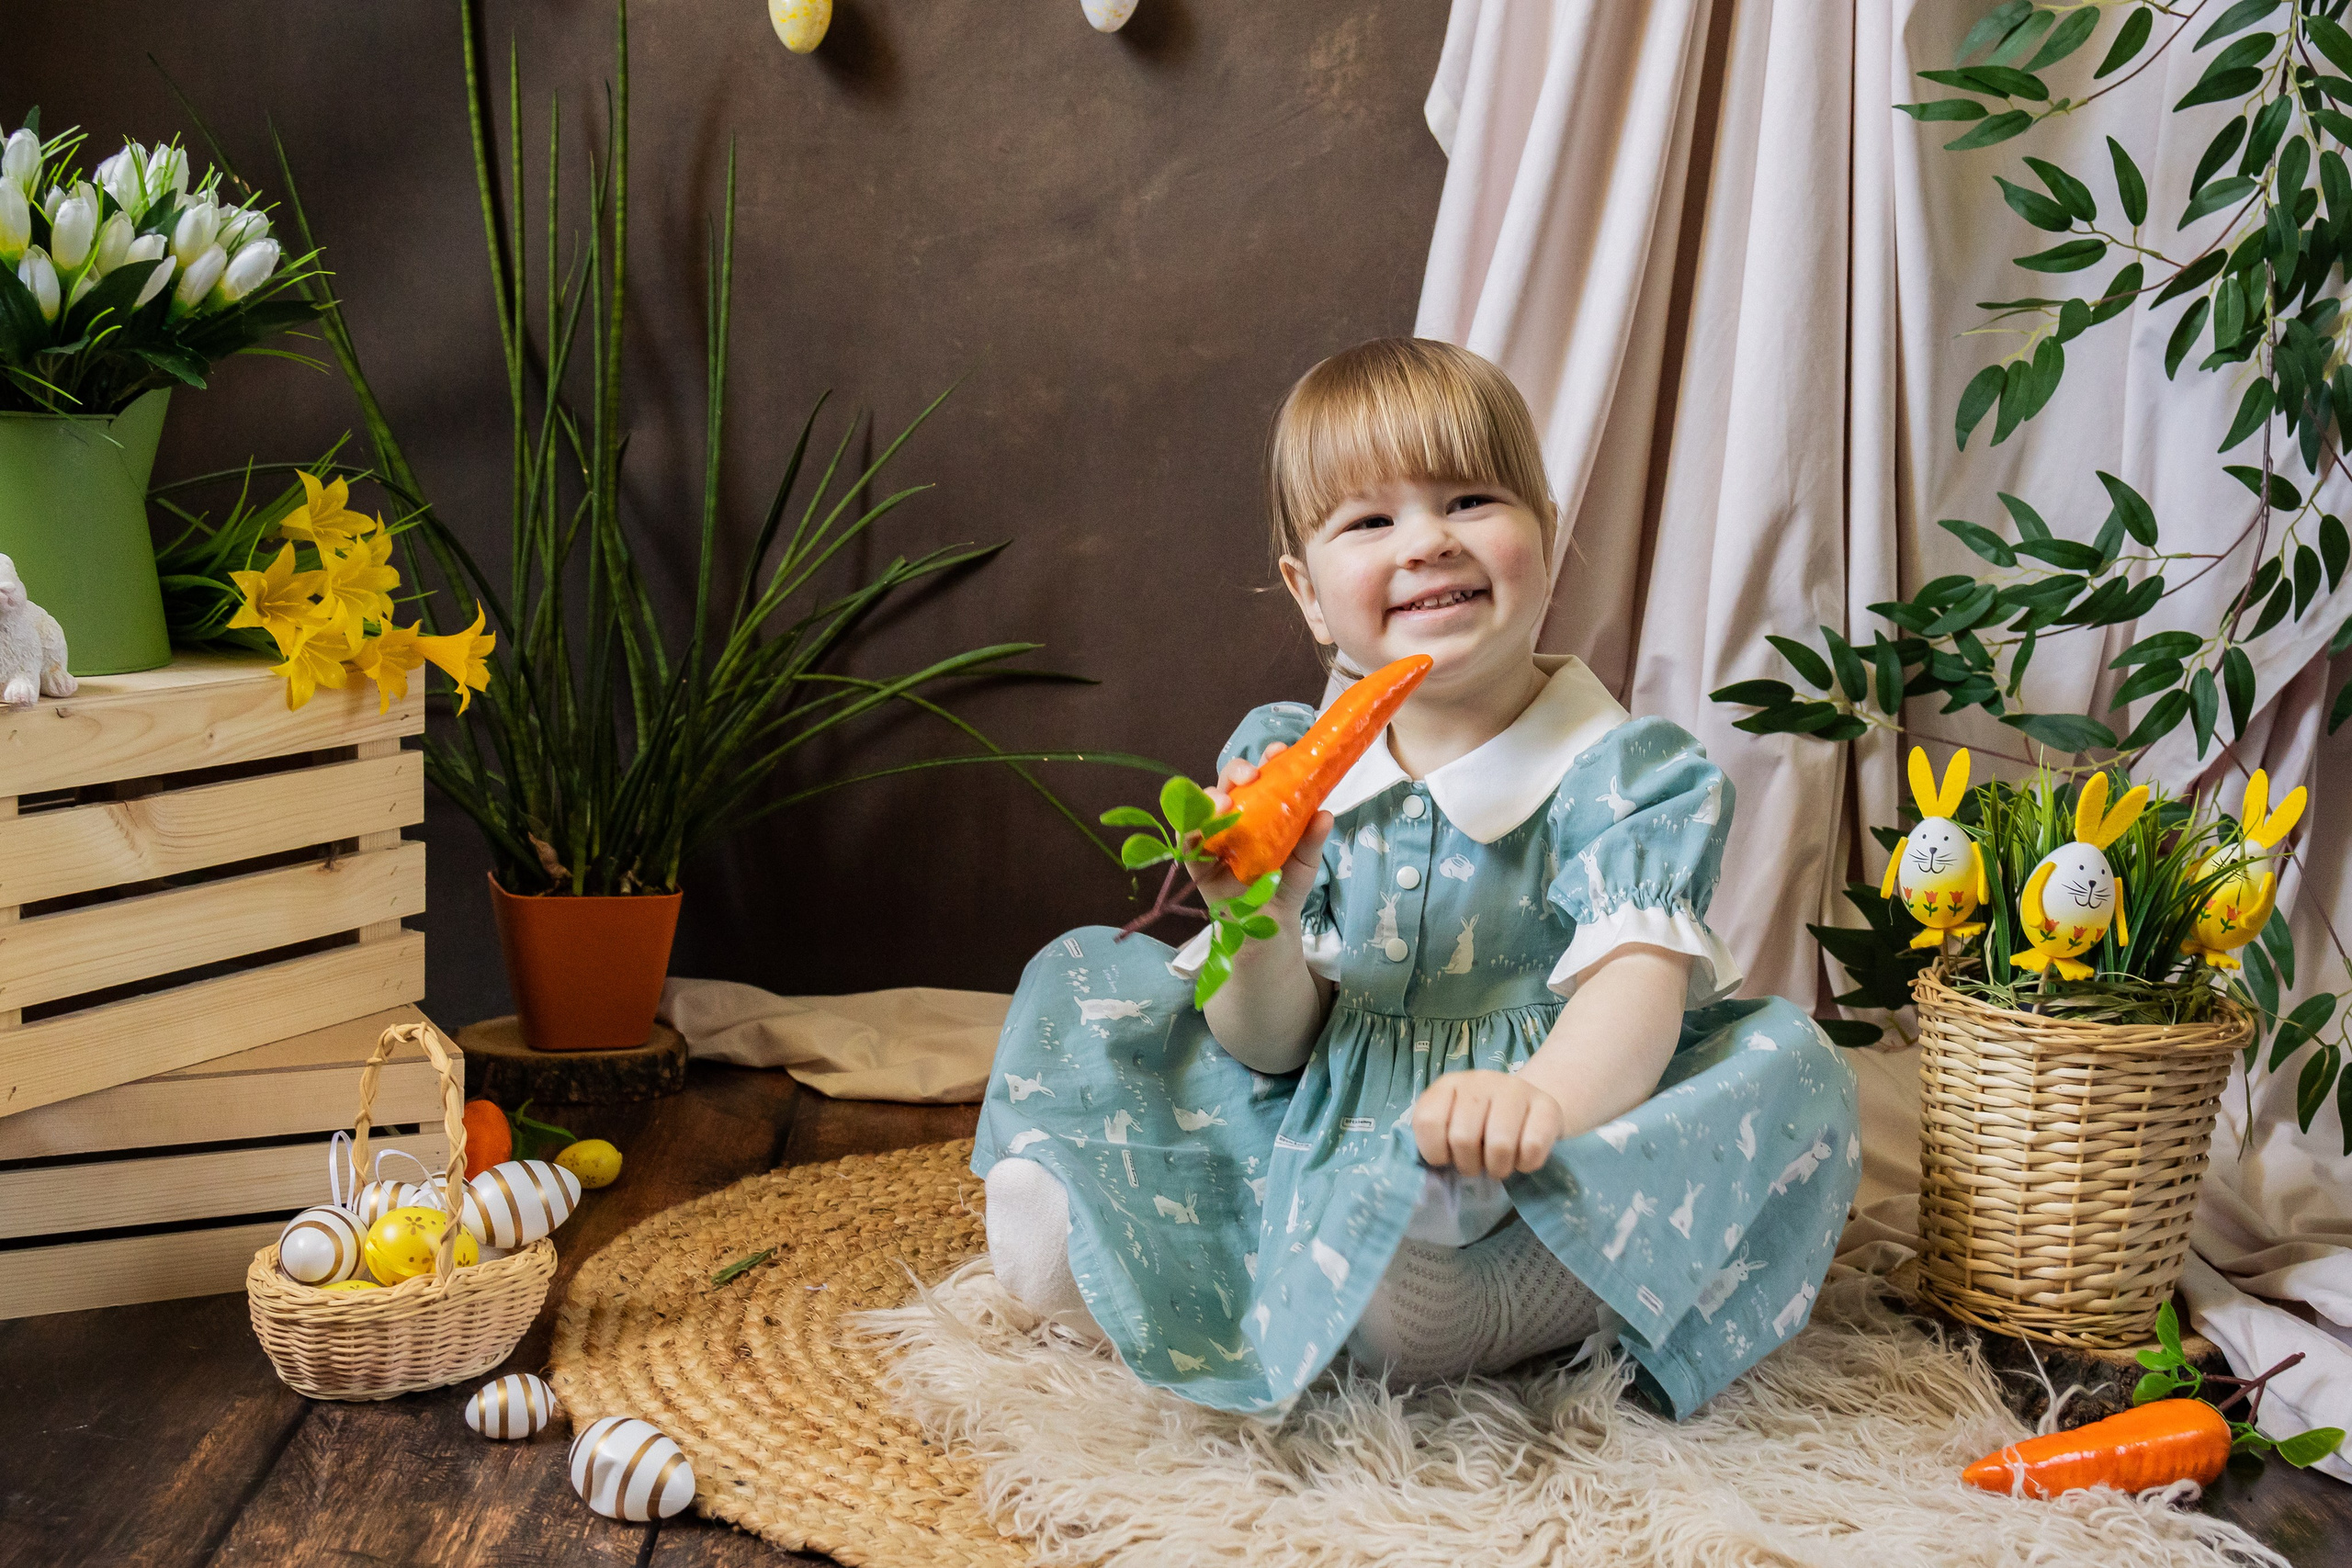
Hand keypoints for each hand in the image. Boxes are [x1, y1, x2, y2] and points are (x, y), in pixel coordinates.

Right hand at [1185, 742, 1332, 924]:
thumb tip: (1325, 814)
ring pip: (1204, 804)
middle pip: (1230, 783)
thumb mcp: (1306, 861)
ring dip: (1210, 797)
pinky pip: (1185, 838)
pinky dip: (1187, 829)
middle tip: (1251, 775)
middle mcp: (1235, 815)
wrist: (1270, 923)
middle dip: (1237, 771)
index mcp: (1262, 807)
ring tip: (1224, 803)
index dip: (1268, 759)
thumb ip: (1312, 839)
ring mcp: (1214, 834)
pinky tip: (1196, 827)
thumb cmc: (1286, 884)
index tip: (1278, 751)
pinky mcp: (1197, 858)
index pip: (1261, 775)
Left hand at [1411, 1070, 1565, 1179]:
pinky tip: (1522, 1157)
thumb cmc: (1482, 1125)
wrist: (1530, 1106)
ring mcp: (1515, 1089)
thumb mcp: (1451, 1126)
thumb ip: (1437, 1140)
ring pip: (1500, 1145)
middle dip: (1469, 1165)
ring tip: (1498, 1164)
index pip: (1428, 1121)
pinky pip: (1533, 1147)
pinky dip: (1526, 1164)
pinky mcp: (1547, 1105)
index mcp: (1449, 1085)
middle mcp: (1480, 1080)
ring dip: (1498, 1168)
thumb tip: (1434, 1171)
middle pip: (1463, 1138)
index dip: (1435, 1151)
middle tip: (1477, 1165)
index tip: (1447, 1158)